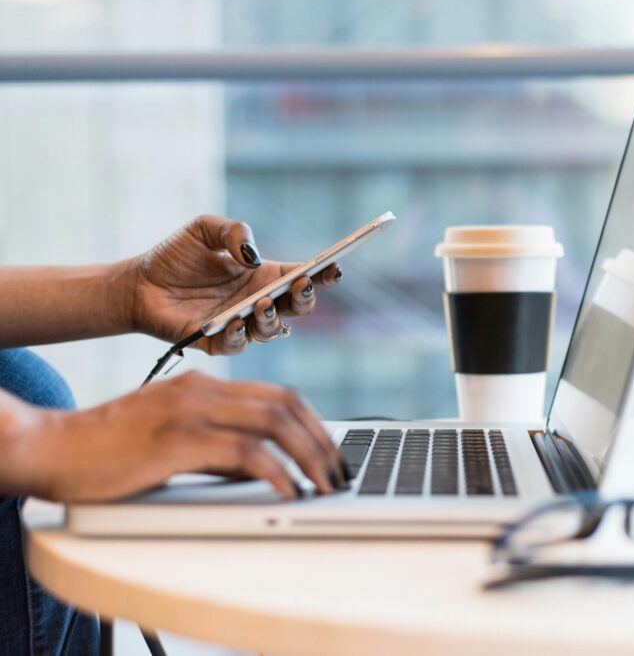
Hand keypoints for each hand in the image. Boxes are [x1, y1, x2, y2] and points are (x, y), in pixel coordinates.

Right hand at [2, 371, 348, 501]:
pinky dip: (276, 472)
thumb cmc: (108, 450)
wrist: (52, 448)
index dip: (313, 422)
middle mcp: (202, 390)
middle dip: (322, 440)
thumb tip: (262, 469)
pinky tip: (288, 491)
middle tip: (339, 472)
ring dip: (309, 456)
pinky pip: (244, 453)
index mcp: (204, 385)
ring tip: (325, 485)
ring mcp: (190, 411)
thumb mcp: (173, 439)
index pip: (278, 394)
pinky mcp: (177, 440)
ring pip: (274, 423)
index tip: (331, 452)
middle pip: (286, 404)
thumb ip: (217, 446)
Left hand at [124, 215, 341, 354]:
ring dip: (273, 318)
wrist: (137, 284)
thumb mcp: (204, 229)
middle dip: (305, 298)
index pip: (302, 276)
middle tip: (301, 285)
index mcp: (263, 276)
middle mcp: (257, 302)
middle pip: (297, 307)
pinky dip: (239, 335)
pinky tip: (235, 321)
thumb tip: (253, 256)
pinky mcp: (216, 342)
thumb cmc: (174, 256)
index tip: (333, 267)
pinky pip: (237, 345)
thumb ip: (233, 231)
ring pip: (272, 330)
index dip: (322, 274)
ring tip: (262, 303)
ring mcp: (240, 324)